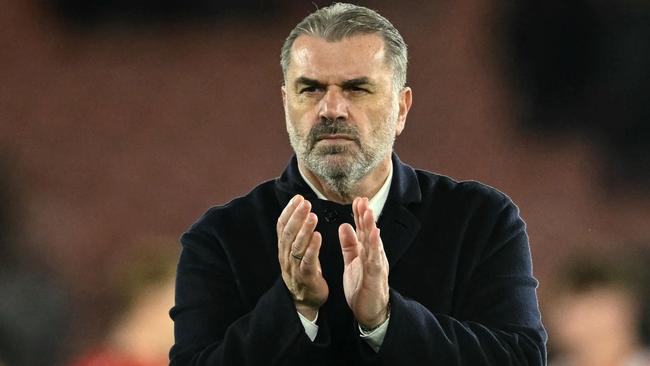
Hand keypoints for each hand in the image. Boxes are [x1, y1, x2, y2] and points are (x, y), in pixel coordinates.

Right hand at [277, 195, 327, 319]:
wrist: (305, 301)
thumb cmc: (304, 272)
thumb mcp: (298, 251)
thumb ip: (298, 234)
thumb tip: (301, 210)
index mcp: (284, 249)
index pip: (282, 226)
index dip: (289, 211)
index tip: (298, 197)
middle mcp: (286, 257)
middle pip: (288, 233)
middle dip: (296, 216)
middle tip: (305, 202)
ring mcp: (294, 268)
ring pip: (296, 246)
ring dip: (304, 229)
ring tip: (312, 215)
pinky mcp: (306, 278)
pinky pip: (307, 262)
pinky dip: (312, 248)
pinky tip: (318, 236)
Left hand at [338, 197, 389, 327]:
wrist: (370, 312)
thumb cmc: (362, 287)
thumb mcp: (353, 262)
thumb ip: (350, 245)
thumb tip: (345, 225)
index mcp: (367, 252)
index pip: (363, 230)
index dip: (359, 215)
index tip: (356, 200)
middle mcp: (374, 255)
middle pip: (370, 232)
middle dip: (366, 216)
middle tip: (362, 199)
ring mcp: (376, 265)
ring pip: (374, 243)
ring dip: (371, 227)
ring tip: (368, 212)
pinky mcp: (376, 277)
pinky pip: (375, 260)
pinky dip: (375, 247)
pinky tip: (374, 235)